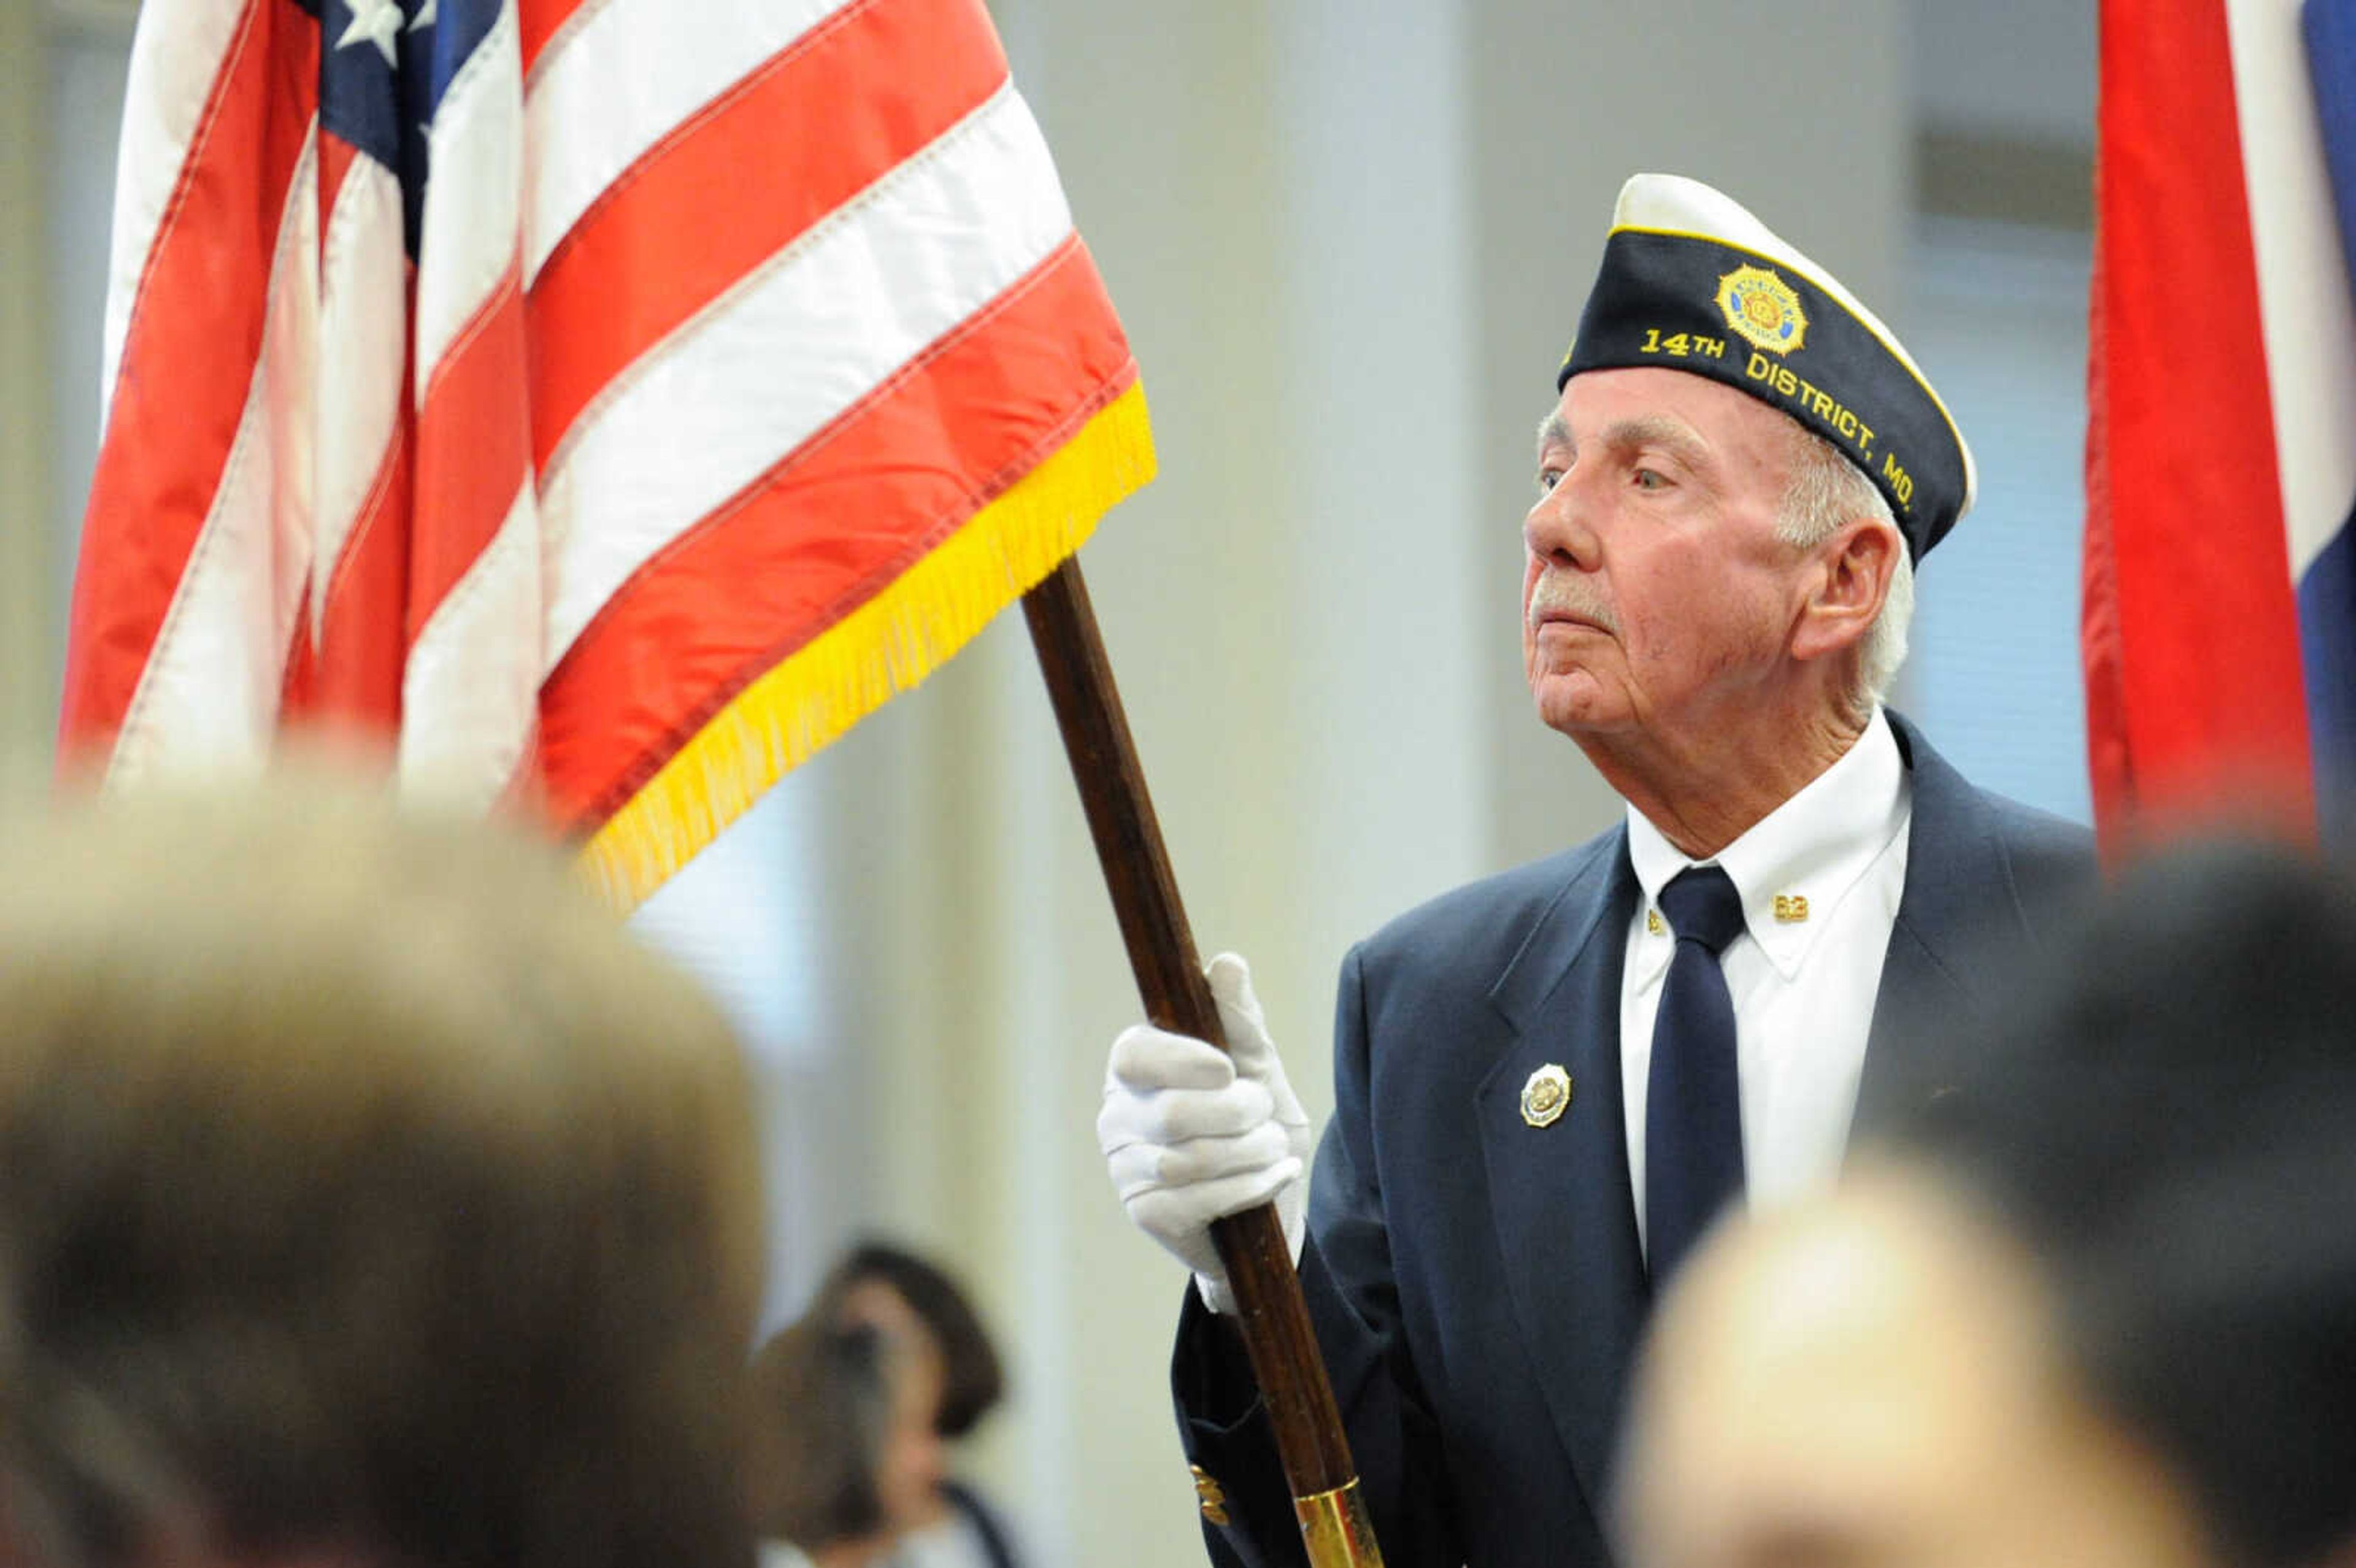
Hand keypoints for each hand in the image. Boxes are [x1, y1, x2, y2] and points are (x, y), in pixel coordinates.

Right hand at [1098, 953, 1310, 1313]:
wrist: (1273, 1199)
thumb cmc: (1256, 1123)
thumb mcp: (1258, 1066)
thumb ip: (1240, 1019)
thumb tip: (1226, 963)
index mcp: (1135, 1070)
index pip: (1134, 1055)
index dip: (1182, 1060)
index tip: (1228, 1070)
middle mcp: (1117, 1117)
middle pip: (1173, 1112)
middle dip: (1239, 1113)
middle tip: (1264, 1113)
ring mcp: (1126, 1169)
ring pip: (1192, 1159)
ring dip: (1253, 1152)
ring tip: (1273, 1147)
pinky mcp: (1148, 1213)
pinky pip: (1204, 1197)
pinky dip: (1254, 1186)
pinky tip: (1273, 1179)